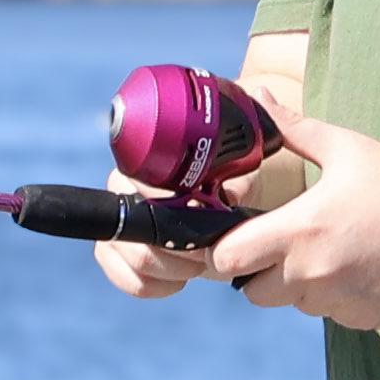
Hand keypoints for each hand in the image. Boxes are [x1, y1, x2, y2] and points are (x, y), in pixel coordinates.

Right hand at [93, 117, 307, 300]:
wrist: (241, 204)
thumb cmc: (242, 174)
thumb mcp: (248, 160)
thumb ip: (246, 143)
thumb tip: (261, 93)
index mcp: (151, 159)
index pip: (134, 179)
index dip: (161, 203)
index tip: (195, 214)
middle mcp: (128, 187)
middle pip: (124, 223)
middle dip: (166, 245)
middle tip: (205, 249)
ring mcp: (125, 222)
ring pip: (117, 252)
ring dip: (161, 267)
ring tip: (197, 264)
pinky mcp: (127, 255)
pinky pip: (121, 275)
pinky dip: (147, 286)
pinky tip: (178, 282)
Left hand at [192, 116, 379, 330]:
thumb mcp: (347, 150)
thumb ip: (293, 128)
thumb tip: (256, 97)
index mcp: (300, 230)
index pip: (227, 259)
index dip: (225, 250)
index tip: (241, 236)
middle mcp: (311, 274)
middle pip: (252, 291)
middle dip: (259, 273)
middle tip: (286, 246)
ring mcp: (337, 302)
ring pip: (293, 303)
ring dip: (299, 285)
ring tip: (333, 253)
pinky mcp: (360, 319)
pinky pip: (330, 313)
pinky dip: (335, 297)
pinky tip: (361, 269)